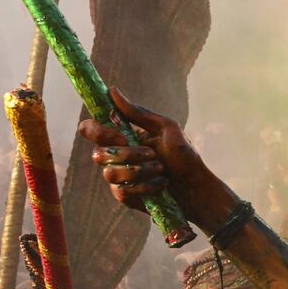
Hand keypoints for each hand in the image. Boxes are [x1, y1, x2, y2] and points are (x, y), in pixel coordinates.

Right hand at [76, 87, 238, 228]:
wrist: (197, 187)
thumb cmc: (184, 155)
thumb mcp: (166, 129)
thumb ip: (139, 113)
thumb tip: (112, 91)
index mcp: (121, 137)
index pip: (90, 130)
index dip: (97, 132)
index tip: (122, 137)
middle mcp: (115, 156)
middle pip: (98, 154)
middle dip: (128, 155)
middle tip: (152, 154)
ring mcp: (119, 178)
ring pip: (110, 174)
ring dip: (140, 171)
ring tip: (161, 170)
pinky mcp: (126, 197)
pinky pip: (121, 192)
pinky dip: (145, 188)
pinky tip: (161, 185)